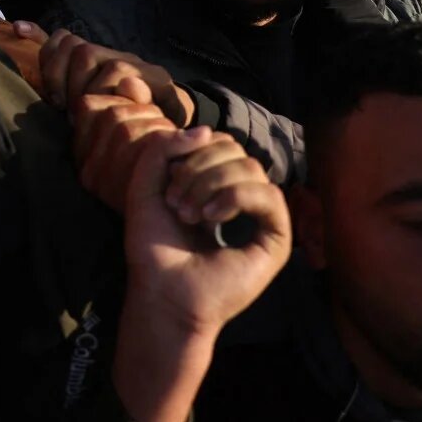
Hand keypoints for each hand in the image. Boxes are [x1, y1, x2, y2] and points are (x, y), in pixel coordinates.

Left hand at [19, 24, 194, 125]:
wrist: (168, 120)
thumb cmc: (115, 108)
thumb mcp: (79, 90)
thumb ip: (52, 61)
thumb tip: (18, 27)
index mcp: (93, 56)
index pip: (62, 40)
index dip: (49, 61)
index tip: (51, 94)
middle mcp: (114, 54)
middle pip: (80, 49)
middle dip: (68, 81)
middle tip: (66, 109)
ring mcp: (138, 65)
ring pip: (106, 63)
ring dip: (90, 92)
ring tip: (85, 115)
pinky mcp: (159, 80)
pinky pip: (131, 81)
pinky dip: (113, 97)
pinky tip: (106, 112)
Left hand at [112, 128, 289, 421]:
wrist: (161, 292)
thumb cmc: (153, 246)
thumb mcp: (146, 184)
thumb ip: (163, 148)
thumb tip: (206, 130)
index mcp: (215, 183)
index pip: (219, 142)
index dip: (191, 153)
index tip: (167, 188)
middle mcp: (241, 197)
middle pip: (235, 149)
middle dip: (198, 169)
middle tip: (176, 204)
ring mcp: (260, 216)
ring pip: (251, 168)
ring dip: (212, 184)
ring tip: (189, 215)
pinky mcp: (276, 238)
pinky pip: (269, 195)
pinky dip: (236, 197)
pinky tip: (212, 218)